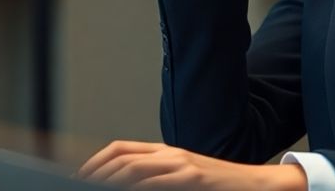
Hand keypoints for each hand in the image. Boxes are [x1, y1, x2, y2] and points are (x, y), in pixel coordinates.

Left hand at [75, 140, 306, 190]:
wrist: (256, 184)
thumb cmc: (219, 186)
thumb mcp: (183, 178)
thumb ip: (158, 179)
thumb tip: (127, 184)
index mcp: (165, 152)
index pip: (120, 148)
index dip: (95, 162)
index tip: (78, 178)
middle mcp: (170, 153)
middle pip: (121, 156)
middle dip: (94, 173)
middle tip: (78, 186)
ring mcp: (182, 164)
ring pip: (134, 167)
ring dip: (109, 180)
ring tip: (93, 189)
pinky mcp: (194, 177)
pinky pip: (157, 182)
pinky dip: (136, 187)